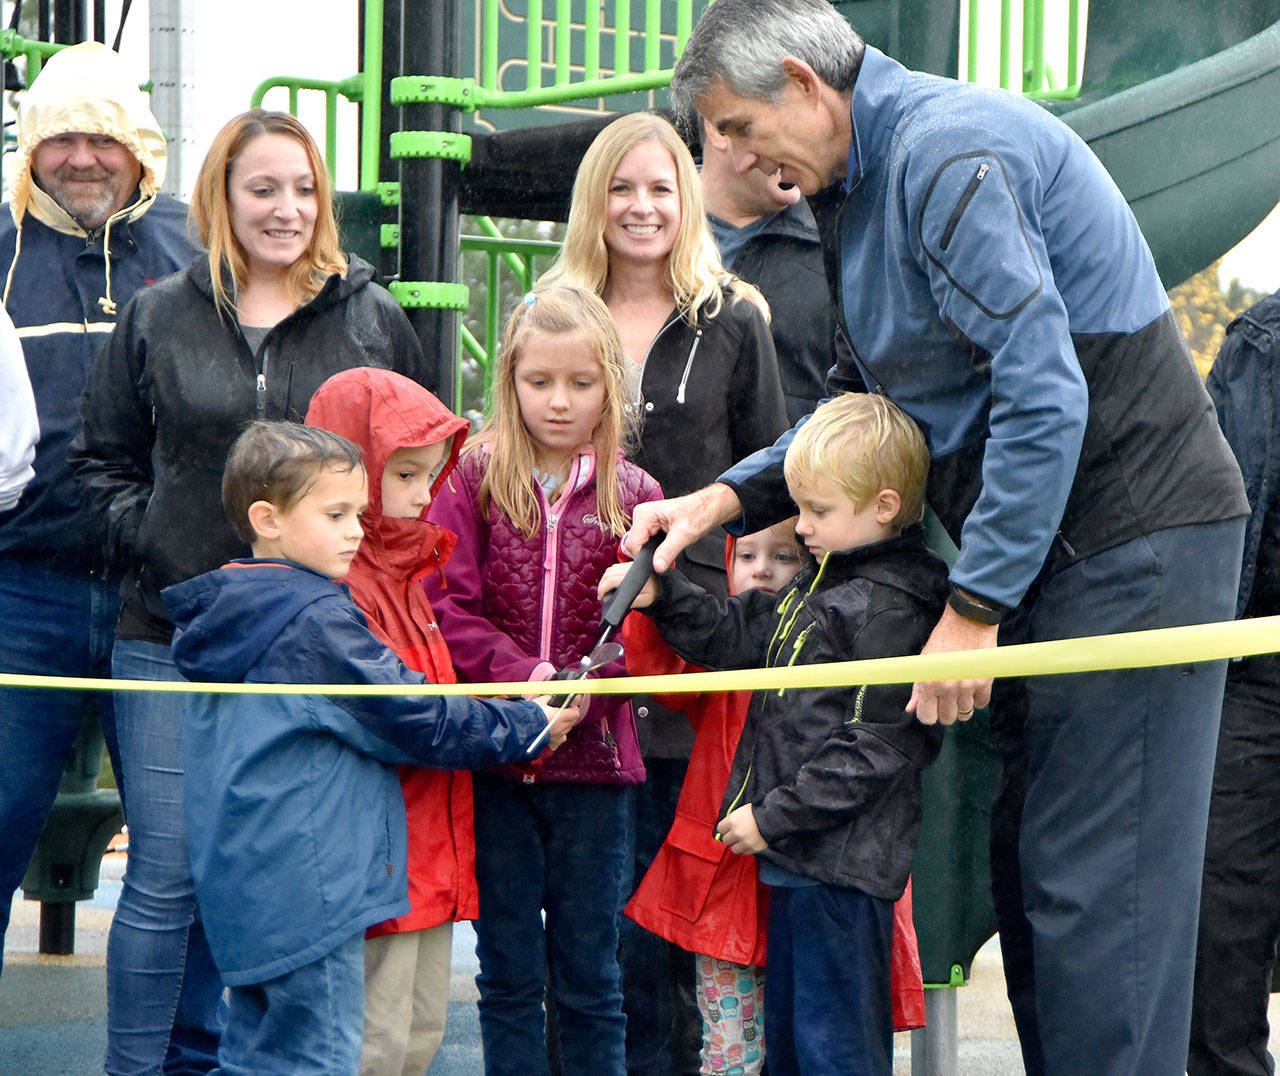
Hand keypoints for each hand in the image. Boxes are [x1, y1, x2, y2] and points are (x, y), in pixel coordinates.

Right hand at [532, 696, 582, 750]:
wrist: (521, 729)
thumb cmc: (530, 714)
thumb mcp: (540, 702)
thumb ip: (549, 698)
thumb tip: (553, 696)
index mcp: (560, 717)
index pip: (575, 713)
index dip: (574, 707)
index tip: (570, 704)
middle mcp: (561, 727)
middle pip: (573, 721)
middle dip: (570, 715)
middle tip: (565, 709)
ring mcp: (557, 736)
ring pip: (567, 729)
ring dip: (566, 724)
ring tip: (559, 719)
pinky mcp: (552, 741)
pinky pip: (561, 738)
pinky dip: (560, 734)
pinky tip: (555, 730)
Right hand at [597, 562, 656, 608]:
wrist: (667, 583)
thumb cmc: (657, 592)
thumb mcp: (646, 601)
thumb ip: (633, 602)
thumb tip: (619, 603)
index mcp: (633, 577)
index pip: (612, 580)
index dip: (603, 588)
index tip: (601, 597)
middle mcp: (631, 568)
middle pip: (609, 573)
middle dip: (602, 584)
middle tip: (601, 595)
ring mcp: (631, 565)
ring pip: (611, 569)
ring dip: (605, 578)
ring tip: (605, 589)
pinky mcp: (632, 564)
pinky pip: (617, 566)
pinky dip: (611, 574)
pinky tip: (611, 582)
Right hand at [623, 484, 741, 573]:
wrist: (709, 508)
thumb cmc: (699, 513)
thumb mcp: (684, 535)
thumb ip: (668, 551)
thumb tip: (656, 566)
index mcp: (644, 514)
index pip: (633, 544)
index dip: (644, 556)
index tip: (659, 562)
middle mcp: (641, 516)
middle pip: (634, 546)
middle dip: (649, 554)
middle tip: (669, 552)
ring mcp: (645, 522)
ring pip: (639, 547)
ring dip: (653, 553)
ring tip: (671, 547)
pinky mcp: (650, 528)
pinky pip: (646, 545)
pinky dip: (656, 550)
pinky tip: (668, 547)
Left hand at [715, 804, 766, 853]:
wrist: (773, 817)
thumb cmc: (756, 811)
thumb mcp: (741, 811)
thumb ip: (732, 819)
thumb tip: (725, 828)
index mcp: (732, 820)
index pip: (720, 829)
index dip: (724, 829)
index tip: (728, 828)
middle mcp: (736, 832)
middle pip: (726, 840)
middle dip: (730, 837)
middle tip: (736, 834)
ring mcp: (744, 842)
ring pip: (734, 849)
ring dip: (737, 845)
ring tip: (743, 840)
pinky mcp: (753, 848)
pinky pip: (744, 852)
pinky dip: (746, 848)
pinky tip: (750, 842)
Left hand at [905, 604, 997, 724]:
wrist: (968, 622)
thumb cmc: (943, 640)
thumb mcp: (924, 662)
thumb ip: (917, 689)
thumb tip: (911, 709)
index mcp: (928, 683)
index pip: (927, 718)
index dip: (929, 715)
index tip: (932, 708)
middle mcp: (947, 688)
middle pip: (948, 719)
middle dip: (946, 711)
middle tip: (947, 697)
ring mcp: (967, 686)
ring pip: (965, 713)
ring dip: (962, 704)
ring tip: (960, 688)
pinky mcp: (985, 682)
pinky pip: (981, 704)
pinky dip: (977, 699)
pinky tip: (972, 686)